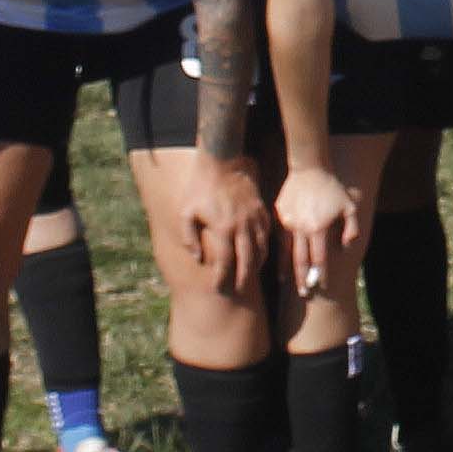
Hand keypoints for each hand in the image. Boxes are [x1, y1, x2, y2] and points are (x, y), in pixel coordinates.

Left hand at [180, 158, 270, 295]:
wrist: (223, 161)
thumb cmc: (200, 187)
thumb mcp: (186, 212)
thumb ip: (189, 237)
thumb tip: (198, 257)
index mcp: (222, 229)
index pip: (224, 262)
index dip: (221, 278)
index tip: (218, 288)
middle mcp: (241, 227)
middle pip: (247, 261)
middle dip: (243, 279)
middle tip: (239, 290)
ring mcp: (254, 218)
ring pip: (261, 249)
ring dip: (256, 265)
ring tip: (250, 275)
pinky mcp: (262, 210)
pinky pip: (266, 234)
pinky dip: (264, 247)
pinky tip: (259, 253)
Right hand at [273, 164, 359, 295]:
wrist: (309, 169)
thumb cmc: (333, 189)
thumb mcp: (349, 207)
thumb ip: (352, 229)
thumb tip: (347, 248)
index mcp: (318, 228)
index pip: (319, 258)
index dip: (320, 274)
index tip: (321, 286)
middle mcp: (301, 228)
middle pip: (301, 260)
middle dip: (302, 278)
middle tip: (304, 293)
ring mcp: (288, 223)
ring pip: (286, 251)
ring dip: (287, 268)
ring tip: (287, 282)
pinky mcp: (280, 216)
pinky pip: (279, 237)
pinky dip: (279, 250)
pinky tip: (280, 260)